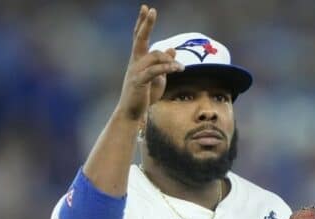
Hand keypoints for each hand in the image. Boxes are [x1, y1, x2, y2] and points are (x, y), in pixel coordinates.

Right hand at [116, 5, 183, 120]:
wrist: (132, 113)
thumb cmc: (145, 95)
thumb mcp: (158, 77)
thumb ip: (164, 63)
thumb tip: (172, 49)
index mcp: (138, 60)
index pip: (139, 37)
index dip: (142, 23)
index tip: (146, 8)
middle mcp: (135, 62)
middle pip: (140, 38)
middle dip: (145, 24)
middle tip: (151, 10)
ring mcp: (136, 71)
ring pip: (154, 56)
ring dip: (169, 61)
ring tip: (182, 69)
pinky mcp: (139, 82)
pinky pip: (155, 70)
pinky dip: (168, 68)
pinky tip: (178, 69)